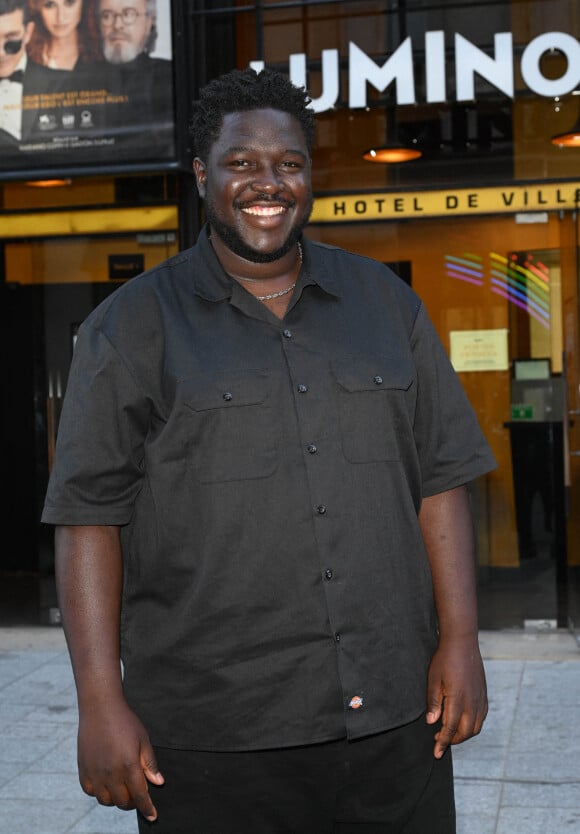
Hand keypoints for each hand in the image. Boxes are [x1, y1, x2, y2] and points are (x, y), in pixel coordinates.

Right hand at [77, 696, 163, 820]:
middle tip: (137, 793)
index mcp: (128, 766)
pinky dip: (99, 792)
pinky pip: (90, 791)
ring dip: (116, 799)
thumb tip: (158, 783)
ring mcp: (95, 773)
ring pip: (106, 800)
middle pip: (122, 802)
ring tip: (122, 787)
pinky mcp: (83, 770)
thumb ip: (150, 764)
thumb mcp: (143, 740)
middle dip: (133, 802)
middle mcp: (110, 773)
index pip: (140, 796)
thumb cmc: (125, 722)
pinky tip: (106, 782)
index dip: (147, 808)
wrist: (100, 708)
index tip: (152, 816)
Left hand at [425, 637, 487, 758]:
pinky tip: (463, 721)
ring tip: (450, 733)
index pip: (450, 729)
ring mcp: (480, 698)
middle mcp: (472, 702)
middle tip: (440, 740)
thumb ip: (433, 702)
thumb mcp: (433, 679)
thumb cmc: (444, 659)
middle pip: (465, 732)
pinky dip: (473, 725)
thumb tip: (432, 723)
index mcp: (457, 699)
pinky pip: (481, 717)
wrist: (462, 642)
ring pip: (476, 727)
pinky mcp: (484, 694)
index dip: (443, 743)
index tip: (436, 753)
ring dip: (464, 734)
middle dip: (453, 740)